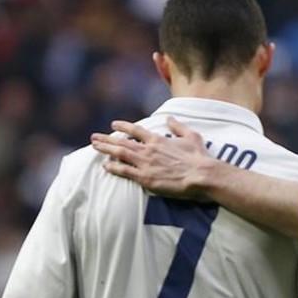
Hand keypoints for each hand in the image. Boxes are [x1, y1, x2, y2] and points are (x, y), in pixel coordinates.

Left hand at [90, 117, 215, 198]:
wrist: (202, 175)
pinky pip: (125, 172)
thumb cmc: (199, 157)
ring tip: (94, 147)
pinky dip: (114, 168)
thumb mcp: (191, 136)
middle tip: (94, 137)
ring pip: (119, 154)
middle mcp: (148, 150)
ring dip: (105, 150)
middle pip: (122, 142)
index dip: (123, 126)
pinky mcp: (146, 179)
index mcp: (158, 139)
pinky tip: (105, 166)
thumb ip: (178, 126)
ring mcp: (145, 164)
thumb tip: (169, 118)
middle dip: (107, 139)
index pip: (136, 130)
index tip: (113, 125)